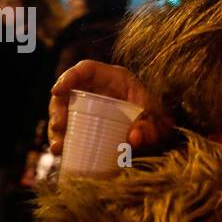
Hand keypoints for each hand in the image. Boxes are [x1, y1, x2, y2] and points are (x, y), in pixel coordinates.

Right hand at [48, 59, 169, 154]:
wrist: (164, 134)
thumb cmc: (161, 121)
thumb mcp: (158, 123)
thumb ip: (150, 129)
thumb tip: (132, 138)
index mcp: (115, 79)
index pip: (87, 69)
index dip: (69, 76)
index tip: (57, 91)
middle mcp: (98, 90)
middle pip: (69, 93)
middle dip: (58, 109)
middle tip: (59, 126)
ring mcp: (91, 107)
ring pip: (65, 112)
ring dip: (57, 128)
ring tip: (58, 146)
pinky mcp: (88, 124)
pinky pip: (70, 129)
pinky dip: (63, 139)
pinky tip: (60, 152)